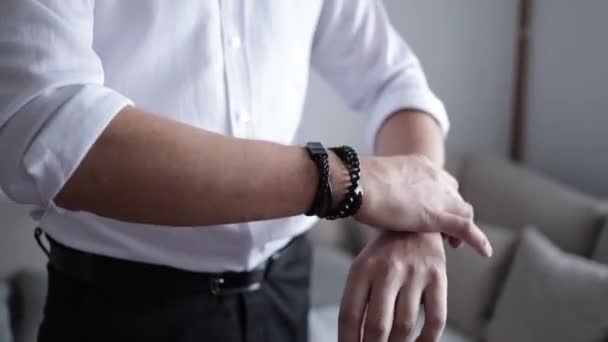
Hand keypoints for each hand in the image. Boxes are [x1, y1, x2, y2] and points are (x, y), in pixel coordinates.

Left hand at [339, 232, 447, 341]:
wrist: (414, 222)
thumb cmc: (384, 254)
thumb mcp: (363, 269)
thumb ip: (358, 301)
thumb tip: (355, 339)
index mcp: (362, 269)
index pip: (348, 315)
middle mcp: (387, 270)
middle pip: (376, 325)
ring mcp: (414, 273)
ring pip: (404, 326)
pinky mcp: (438, 276)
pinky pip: (435, 319)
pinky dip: (427, 340)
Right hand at [354, 154, 491, 256]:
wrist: (357, 182)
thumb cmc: (354, 182)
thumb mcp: (372, 180)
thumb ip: (379, 188)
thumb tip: (365, 195)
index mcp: (418, 164)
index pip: (440, 180)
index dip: (440, 196)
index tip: (432, 208)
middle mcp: (434, 176)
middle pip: (454, 194)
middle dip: (452, 210)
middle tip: (445, 229)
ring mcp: (438, 195)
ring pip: (463, 211)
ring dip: (462, 226)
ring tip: (456, 243)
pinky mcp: (438, 216)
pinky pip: (466, 228)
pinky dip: (478, 240)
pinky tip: (484, 252)